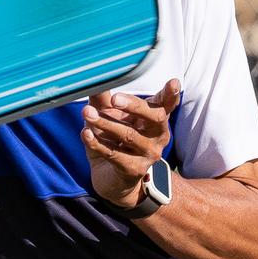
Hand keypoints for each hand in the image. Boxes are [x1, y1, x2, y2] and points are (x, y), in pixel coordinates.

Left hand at [80, 79, 180, 208]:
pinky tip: (85, 133)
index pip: (166, 104)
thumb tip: (95, 79)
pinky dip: (97, 142)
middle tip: (115, 98)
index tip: (173, 82)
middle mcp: (157, 135)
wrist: (111, 179)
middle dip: (135, 106)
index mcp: (154, 119)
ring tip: (86, 113)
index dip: (170, 94)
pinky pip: (114, 154)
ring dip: (105, 123)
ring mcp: (148, 154)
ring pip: (129, 135)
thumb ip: (103, 100)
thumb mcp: (107, 117)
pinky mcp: (134, 169)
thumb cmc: (112, 141)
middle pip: (155, 117)